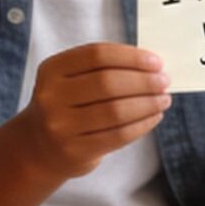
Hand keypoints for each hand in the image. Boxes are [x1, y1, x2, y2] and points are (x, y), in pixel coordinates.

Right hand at [17, 43, 169, 179]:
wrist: (40, 147)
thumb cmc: (68, 105)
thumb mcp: (72, 80)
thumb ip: (104, 69)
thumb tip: (152, 66)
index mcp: (52, 69)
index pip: (97, 55)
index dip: (131, 57)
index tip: (157, 61)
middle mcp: (51, 96)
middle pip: (108, 83)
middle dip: (143, 81)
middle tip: (164, 81)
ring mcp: (61, 126)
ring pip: (116, 111)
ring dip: (147, 104)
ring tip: (163, 99)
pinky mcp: (75, 151)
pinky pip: (118, 135)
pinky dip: (142, 124)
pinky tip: (154, 117)